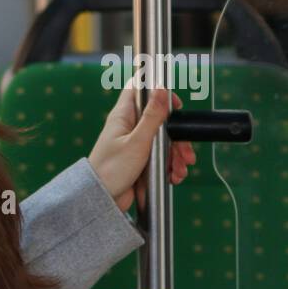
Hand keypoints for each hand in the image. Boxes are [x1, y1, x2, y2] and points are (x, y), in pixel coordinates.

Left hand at [88, 83, 195, 212]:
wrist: (102, 200)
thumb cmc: (111, 170)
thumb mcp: (137, 142)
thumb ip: (152, 116)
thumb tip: (161, 88)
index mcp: (123, 116)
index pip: (140, 90)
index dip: (158, 92)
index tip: (175, 106)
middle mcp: (129, 127)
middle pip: (159, 120)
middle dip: (176, 136)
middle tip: (184, 151)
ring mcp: (134, 144)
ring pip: (163, 142)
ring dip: (175, 155)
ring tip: (179, 169)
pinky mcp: (140, 161)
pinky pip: (160, 158)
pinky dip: (169, 166)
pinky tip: (173, 176)